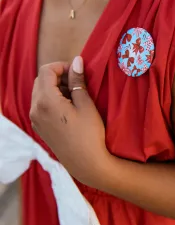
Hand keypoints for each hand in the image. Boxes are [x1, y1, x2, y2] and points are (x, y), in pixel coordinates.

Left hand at [30, 57, 112, 186]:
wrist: (86, 164)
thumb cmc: (90, 134)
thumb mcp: (86, 104)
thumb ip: (78, 81)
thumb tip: (76, 61)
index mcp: (46, 101)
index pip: (46, 70)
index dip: (62, 66)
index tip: (77, 72)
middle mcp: (35, 109)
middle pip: (41, 80)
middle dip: (58, 76)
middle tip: (77, 83)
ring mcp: (35, 119)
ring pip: (39, 92)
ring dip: (55, 87)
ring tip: (75, 95)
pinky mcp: (39, 127)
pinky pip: (40, 105)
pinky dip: (51, 99)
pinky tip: (68, 107)